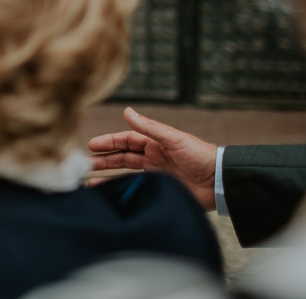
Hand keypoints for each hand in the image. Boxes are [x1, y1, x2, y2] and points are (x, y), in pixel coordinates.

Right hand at [87, 106, 217, 210]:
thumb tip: (127, 111)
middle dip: (103, 159)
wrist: (221, 182)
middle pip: (123, 157)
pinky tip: (109, 193)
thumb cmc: (201, 156)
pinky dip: (121, 190)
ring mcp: (156, 175)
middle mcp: (153, 158)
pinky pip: (135, 189)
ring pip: (126, 173)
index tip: (91, 145)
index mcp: (156, 143)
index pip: (127, 140)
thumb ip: (149, 127)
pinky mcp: (160, 190)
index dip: (109, 142)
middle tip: (84, 163)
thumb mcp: (173, 139)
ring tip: (89, 180)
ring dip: (108, 175)